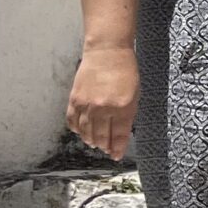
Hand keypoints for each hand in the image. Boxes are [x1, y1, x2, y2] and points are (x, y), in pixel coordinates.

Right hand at [67, 45, 139, 159]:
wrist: (107, 52)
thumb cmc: (125, 70)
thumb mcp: (135, 93)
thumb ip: (128, 114)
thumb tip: (121, 132)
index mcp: (123, 107)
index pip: (119, 135)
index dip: (117, 148)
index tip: (116, 155)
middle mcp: (104, 108)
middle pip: (101, 136)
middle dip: (104, 146)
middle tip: (106, 149)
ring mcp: (87, 105)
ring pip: (86, 132)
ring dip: (90, 140)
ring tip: (95, 143)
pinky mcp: (75, 100)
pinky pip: (73, 121)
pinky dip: (77, 129)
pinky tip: (81, 132)